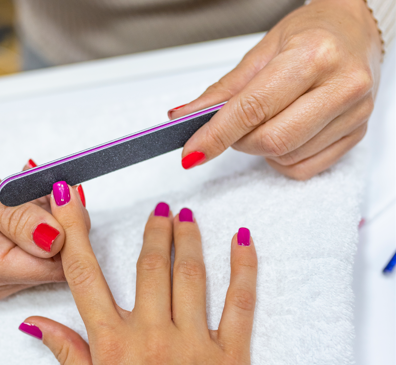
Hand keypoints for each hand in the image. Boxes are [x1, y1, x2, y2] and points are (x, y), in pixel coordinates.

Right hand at [0, 153, 88, 299]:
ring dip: (53, 215)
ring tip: (32, 186)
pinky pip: (42, 246)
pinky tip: (29, 198)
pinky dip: (43, 219)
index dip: (70, 228)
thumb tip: (57, 238)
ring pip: (55, 251)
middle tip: (49, 182)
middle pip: (60, 260)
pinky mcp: (7, 266)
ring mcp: (3, 277)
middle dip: (63, 218)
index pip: (57, 264)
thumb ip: (17, 218)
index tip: (63, 191)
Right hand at [19, 183, 257, 363]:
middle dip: (153, 231)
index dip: (75, 232)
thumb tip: (35, 324)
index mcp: (112, 346)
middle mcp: (151, 338)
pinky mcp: (232, 355)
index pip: (85, 276)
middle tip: (158, 209)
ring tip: (186, 217)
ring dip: (188, 239)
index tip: (71, 199)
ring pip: (190, 275)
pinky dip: (244, 267)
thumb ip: (67, 354)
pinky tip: (242, 240)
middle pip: (148, 266)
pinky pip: (240, 302)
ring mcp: (193, 345)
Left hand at [171, 0, 382, 179]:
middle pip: (272, 140)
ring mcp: (355, 113)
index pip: (253, 108)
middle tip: (231, 128)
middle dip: (238, 142)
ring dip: (260, 150)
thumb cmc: (310, 34)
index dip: (216, 135)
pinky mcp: (358, 134)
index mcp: (313, 55)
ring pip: (286, 157)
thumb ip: (222, 91)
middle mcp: (341, 85)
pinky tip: (283, 136)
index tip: (193, 152)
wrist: (354, 29)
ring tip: (263, 122)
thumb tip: (184, 117)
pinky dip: (282, 160)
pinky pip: (305, 168)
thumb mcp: (260, 52)